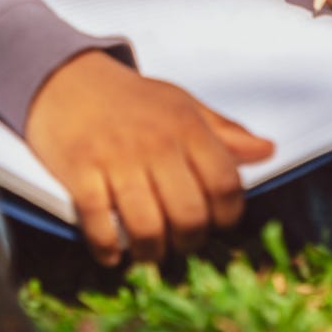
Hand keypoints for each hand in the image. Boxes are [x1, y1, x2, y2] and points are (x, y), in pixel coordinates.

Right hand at [25, 50, 274, 265]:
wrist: (65, 77)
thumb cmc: (129, 98)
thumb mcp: (182, 104)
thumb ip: (224, 132)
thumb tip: (266, 151)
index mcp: (186, 127)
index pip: (225, 184)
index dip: (228, 215)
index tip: (219, 224)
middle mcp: (156, 144)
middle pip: (190, 215)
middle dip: (190, 241)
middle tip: (182, 243)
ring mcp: (116, 160)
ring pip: (147, 227)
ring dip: (151, 253)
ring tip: (149, 253)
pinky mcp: (80, 173)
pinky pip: (99, 225)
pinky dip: (108, 249)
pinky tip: (112, 253)